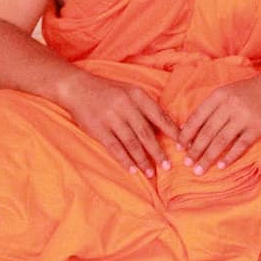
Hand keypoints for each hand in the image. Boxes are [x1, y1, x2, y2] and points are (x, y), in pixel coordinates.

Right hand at [63, 69, 178, 176]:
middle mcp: (126, 106)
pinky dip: (125, 160)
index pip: (159, 116)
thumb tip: (166, 127)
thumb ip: (146, 107)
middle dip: (158, 152)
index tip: (183, 146)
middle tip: (168, 166)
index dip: (172, 132)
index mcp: (137, 95)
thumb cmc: (108, 91)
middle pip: (146, 133)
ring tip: (151, 173)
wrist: (78, 88)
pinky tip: (133, 170)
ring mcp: (112, 118)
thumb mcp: (130, 92)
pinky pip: (115, 148)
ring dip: (143, 160)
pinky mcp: (98, 129)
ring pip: (132, 143)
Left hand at [177, 69, 260, 174]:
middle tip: (187, 164)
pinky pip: (240, 145)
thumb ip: (211, 107)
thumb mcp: (228, 92)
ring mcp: (244, 116)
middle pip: (207, 132)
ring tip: (199, 170)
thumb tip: (190, 129)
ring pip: (221, 141)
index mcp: (219, 95)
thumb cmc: (251, 91)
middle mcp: (230, 105)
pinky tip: (221, 166)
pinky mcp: (258, 127)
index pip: (197, 117)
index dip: (186, 134)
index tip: (179, 148)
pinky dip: (230, 157)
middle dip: (195, 150)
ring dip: (208, 158)